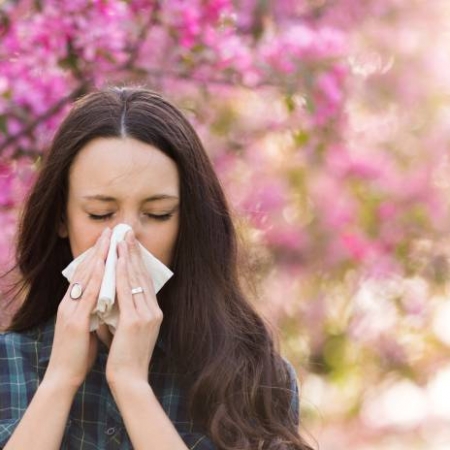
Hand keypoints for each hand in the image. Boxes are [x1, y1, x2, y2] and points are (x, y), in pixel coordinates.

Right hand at [44, 227, 110, 390]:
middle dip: (98, 249)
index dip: (97, 255)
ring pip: (85, 278)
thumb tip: (108, 299)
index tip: (109, 240)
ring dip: (97, 257)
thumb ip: (94, 310)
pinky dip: (95, 279)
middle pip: (84, 270)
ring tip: (108, 240)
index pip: (85, 273)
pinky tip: (103, 267)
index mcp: (73, 303)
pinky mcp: (74, 322)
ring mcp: (70, 311)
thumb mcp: (87, 325)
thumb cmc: (78, 352)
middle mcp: (69, 303)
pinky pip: (87, 296)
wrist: (64, 377)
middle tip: (110, 231)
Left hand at [106, 230, 162, 388]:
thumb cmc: (126, 357)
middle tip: (127, 233)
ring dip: (127, 257)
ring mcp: (147, 315)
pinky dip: (122, 273)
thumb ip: (126, 312)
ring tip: (122, 239)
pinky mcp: (136, 320)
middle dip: (134, 252)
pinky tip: (117, 259)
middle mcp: (154, 310)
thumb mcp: (130, 331)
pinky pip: (127, 291)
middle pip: (143, 275)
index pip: (145, 281)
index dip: (138, 262)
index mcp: (154, 312)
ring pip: (135, 279)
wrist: (130, 379)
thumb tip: (114, 298)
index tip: (131, 245)